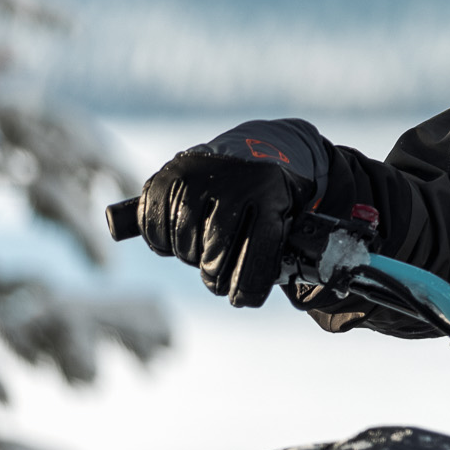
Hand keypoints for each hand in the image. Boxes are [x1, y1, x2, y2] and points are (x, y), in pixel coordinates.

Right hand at [137, 151, 311, 306]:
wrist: (248, 150)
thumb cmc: (271, 195)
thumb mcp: (294, 214)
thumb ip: (289, 251)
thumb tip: (290, 294)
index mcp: (271, 192)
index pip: (258, 253)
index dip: (249, 286)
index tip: (243, 298)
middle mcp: (232, 182)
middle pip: (215, 257)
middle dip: (217, 276)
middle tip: (221, 275)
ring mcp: (195, 178)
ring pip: (184, 247)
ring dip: (193, 257)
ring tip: (206, 247)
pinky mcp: (165, 179)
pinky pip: (156, 231)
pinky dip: (165, 243)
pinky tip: (182, 235)